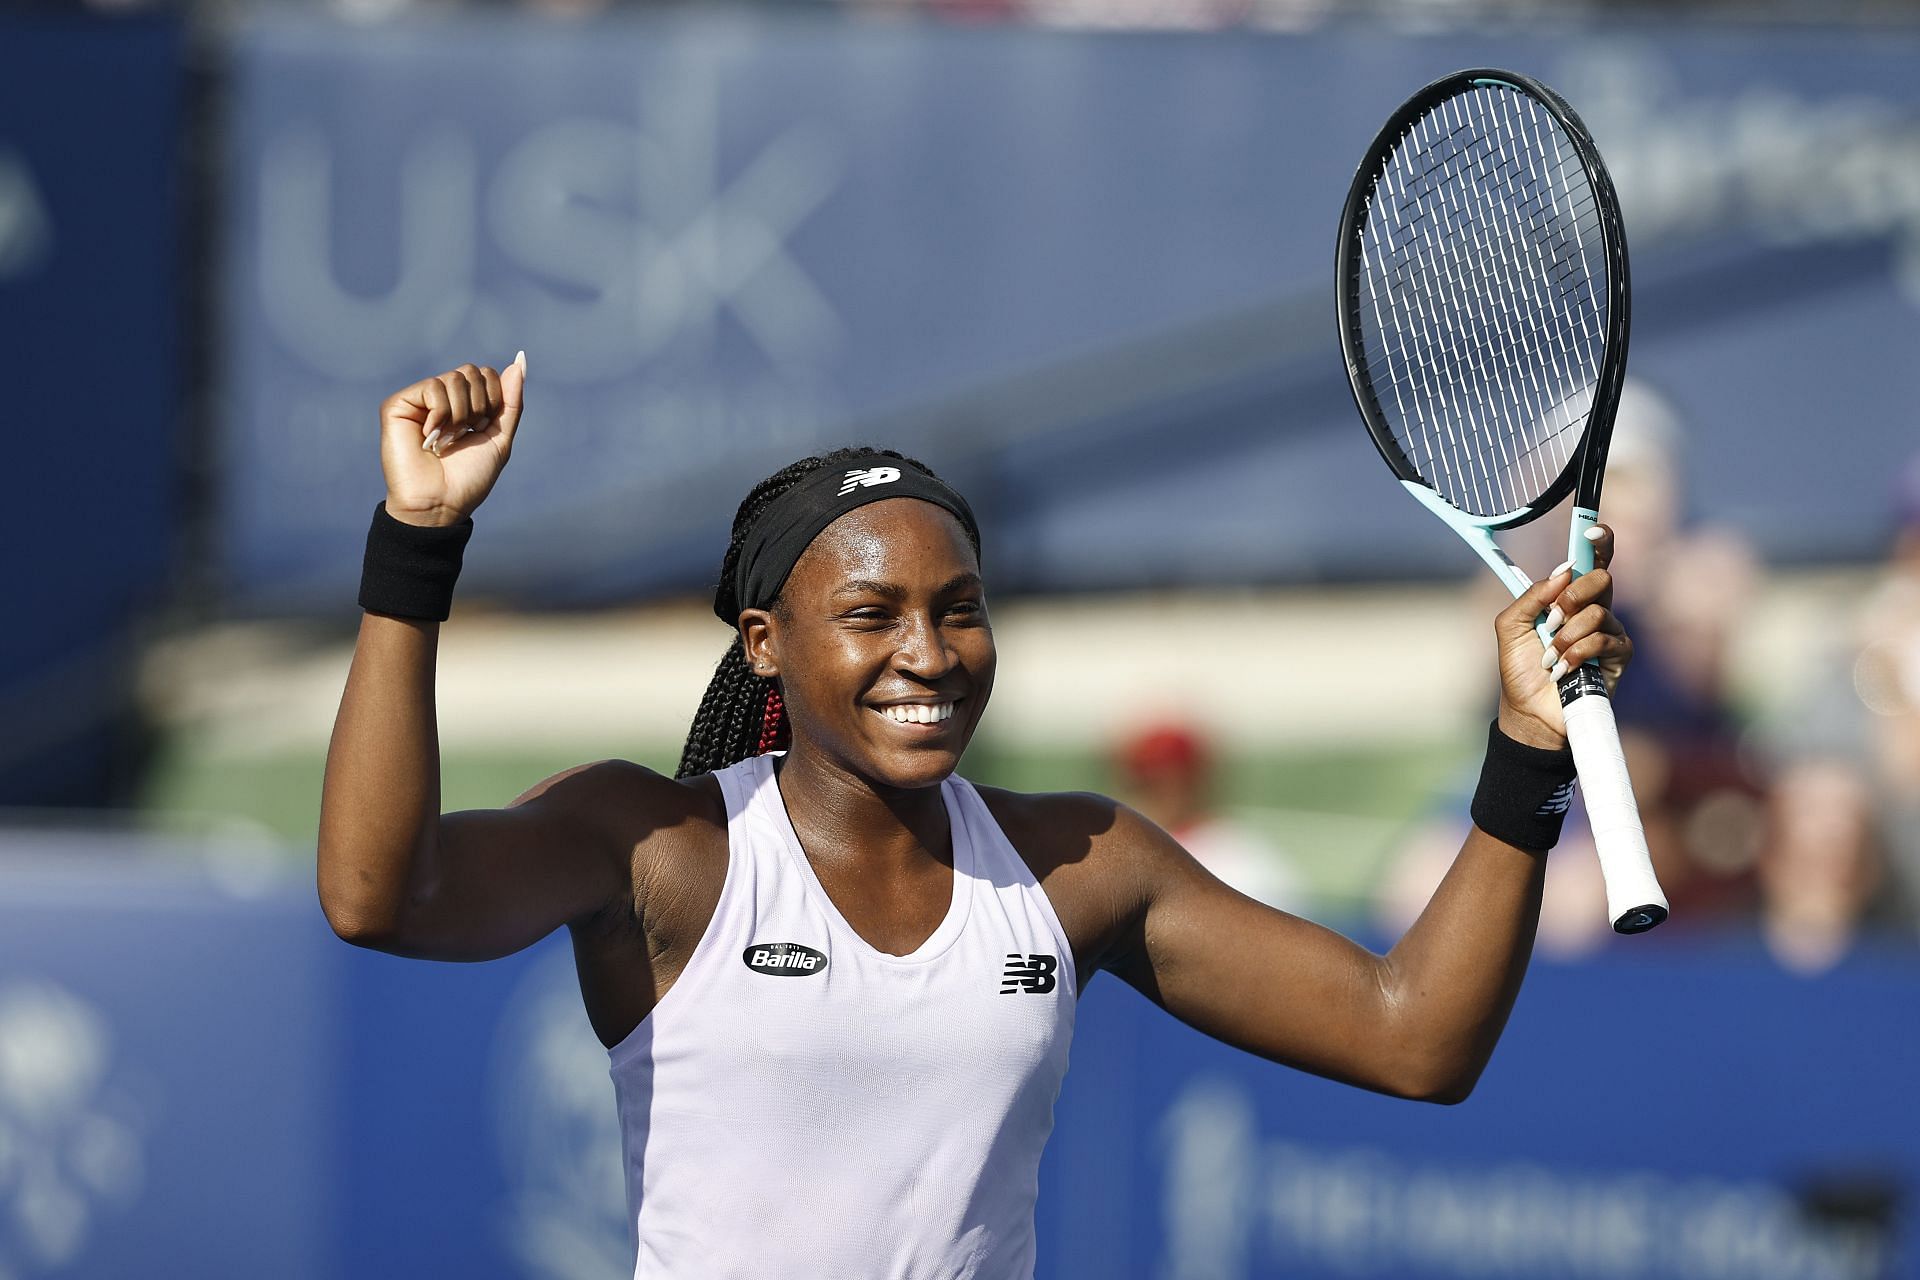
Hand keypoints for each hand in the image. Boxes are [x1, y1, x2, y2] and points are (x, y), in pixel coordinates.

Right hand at [378, 353, 526, 527]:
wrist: (441, 503)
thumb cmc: (469, 477)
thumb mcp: (499, 438)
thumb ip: (511, 401)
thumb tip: (520, 359)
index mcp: (465, 405)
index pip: (488, 375)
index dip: (494, 400)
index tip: (482, 429)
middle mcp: (441, 400)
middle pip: (472, 372)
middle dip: (479, 407)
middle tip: (463, 435)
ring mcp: (419, 401)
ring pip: (454, 378)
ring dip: (460, 414)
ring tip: (446, 440)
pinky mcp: (398, 405)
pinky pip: (433, 387)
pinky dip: (440, 414)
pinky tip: (429, 436)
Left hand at [1493, 525, 1632, 749]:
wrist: (1529, 711)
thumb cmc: (1520, 669)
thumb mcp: (1510, 626)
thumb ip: (1532, 595)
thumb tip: (1564, 569)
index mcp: (1568, 599)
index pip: (1591, 563)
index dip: (1598, 543)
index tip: (1593, 530)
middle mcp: (1593, 611)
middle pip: (1601, 579)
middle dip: (1573, 595)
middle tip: (1552, 618)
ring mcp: (1609, 633)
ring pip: (1598, 612)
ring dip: (1567, 635)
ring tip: (1551, 656)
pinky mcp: (1618, 657)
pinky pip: (1605, 640)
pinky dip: (1578, 653)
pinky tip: (1564, 669)